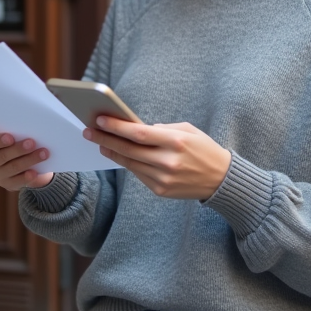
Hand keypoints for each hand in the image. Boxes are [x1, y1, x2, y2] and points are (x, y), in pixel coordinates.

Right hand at [0, 133, 53, 190]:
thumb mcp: (16, 136)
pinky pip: (16, 182)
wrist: (27, 162)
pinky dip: (26, 177)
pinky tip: (34, 172)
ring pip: (12, 168)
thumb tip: (30, 130)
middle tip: (32, 143)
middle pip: (2, 156)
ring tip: (43, 154)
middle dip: (18, 150)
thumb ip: (18, 133)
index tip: (11, 137)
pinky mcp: (7, 184)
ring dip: (29, 160)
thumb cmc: (19, 142)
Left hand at [84, 116, 230, 199]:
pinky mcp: (161, 190)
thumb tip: (136, 129)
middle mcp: (168, 161)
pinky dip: (127, 164)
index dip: (117, 127)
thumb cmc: (205, 149)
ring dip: (112, 153)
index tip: (100, 119)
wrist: (221, 179)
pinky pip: (138, 174)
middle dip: (106, 139)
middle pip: (129, 150)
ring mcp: (163, 178)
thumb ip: (163, 128)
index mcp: (176, 142)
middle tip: (88, 131)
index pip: (139, 134)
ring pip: (130, 164)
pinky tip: (117, 155)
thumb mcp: (189, 130)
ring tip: (99, 142)